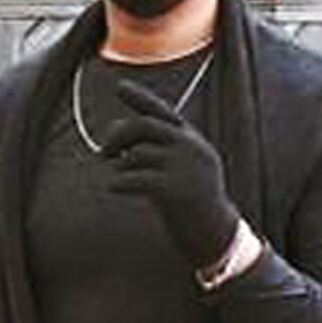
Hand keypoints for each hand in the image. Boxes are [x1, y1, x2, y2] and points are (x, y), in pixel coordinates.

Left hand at [102, 79, 239, 268]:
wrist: (217, 236)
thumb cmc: (193, 205)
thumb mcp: (182, 171)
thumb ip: (158, 152)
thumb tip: (118, 138)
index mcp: (192, 141)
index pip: (162, 111)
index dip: (139, 98)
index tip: (119, 87)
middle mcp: (190, 148)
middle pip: (143, 126)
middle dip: (117, 135)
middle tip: (105, 153)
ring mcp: (184, 167)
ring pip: (137, 153)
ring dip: (119, 165)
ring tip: (118, 178)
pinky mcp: (175, 190)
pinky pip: (136, 178)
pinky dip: (119, 181)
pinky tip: (112, 187)